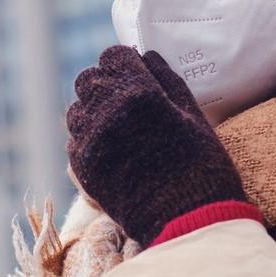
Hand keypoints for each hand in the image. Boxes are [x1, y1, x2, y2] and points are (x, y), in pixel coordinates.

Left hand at [65, 45, 247, 247]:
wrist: (188, 221)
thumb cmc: (201, 165)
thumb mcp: (193, 115)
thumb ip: (167, 79)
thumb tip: (147, 56)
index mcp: (138, 92)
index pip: (113, 56)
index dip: (125, 63)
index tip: (135, 74)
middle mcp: (107, 111)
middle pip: (88, 80)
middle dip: (105, 84)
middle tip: (126, 101)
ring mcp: (90, 140)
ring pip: (76, 110)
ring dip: (93, 113)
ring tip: (119, 129)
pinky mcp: (81, 168)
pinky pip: (74, 141)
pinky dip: (88, 141)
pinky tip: (113, 152)